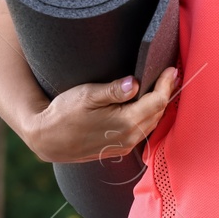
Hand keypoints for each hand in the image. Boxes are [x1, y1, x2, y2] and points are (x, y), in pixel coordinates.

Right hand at [18, 66, 181, 163]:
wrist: (46, 138)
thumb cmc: (63, 113)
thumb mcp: (87, 95)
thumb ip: (114, 90)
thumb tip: (136, 83)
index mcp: (125, 123)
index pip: (157, 102)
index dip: (166, 84)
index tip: (172, 69)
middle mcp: (129, 138)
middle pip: (158, 113)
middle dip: (166, 93)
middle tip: (171, 74)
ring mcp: (124, 146)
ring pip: (152, 123)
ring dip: (159, 105)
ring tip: (163, 86)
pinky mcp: (119, 148)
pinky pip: (142, 130)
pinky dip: (149, 116)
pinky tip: (147, 104)